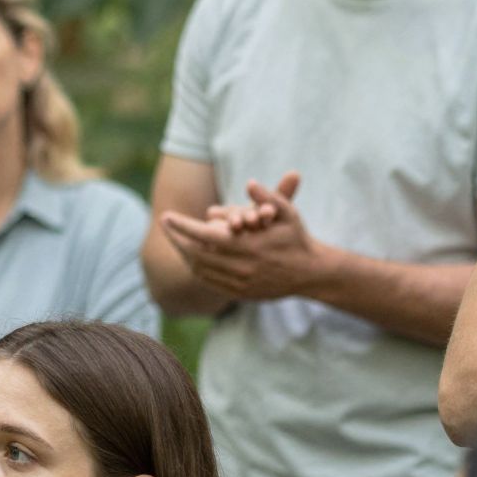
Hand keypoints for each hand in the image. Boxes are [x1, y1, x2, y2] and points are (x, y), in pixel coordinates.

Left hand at [160, 175, 325, 301]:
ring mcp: (240, 283)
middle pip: (197, 254)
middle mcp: (242, 267)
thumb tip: (250, 183)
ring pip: (201, 270)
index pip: (206, 236)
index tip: (166, 217)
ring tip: (175, 239)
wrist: (310, 274)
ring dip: (185, 254)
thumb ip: (270, 197)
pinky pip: (210, 282)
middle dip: (177, 240)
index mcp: (249, 246)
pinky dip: (197, 269)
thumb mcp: (288, 214)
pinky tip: (192, 257)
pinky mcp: (241, 293)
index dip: (183, 227)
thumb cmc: (297, 238)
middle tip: (165, 226)